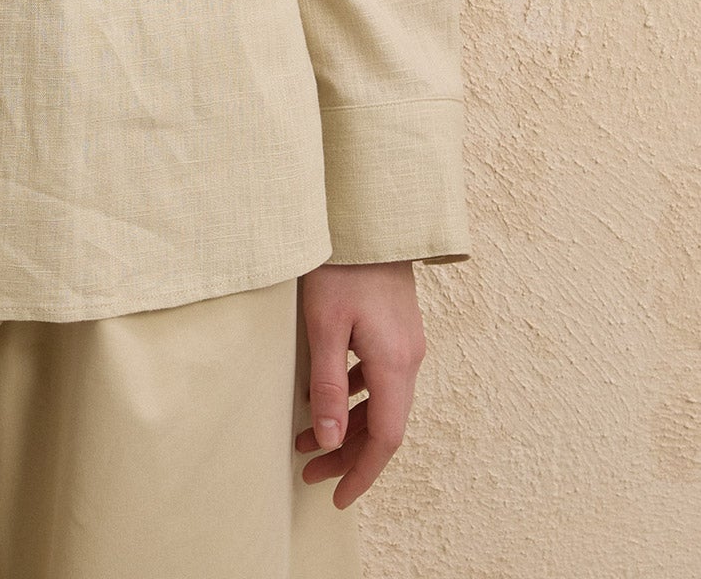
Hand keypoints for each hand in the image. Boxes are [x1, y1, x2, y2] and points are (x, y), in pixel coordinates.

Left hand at [295, 261, 425, 508]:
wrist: (368, 215)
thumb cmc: (340, 264)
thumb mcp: (324, 325)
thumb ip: (328, 384)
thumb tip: (329, 440)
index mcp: (395, 363)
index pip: (386, 438)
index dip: (362, 473)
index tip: (337, 498)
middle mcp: (409, 358)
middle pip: (384, 425)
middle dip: (348, 455)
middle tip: (309, 471)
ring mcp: (406, 342)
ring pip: (382, 402)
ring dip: (348, 426)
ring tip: (306, 438)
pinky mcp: (397, 327)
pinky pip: (380, 378)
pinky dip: (355, 397)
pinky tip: (327, 395)